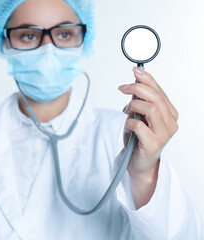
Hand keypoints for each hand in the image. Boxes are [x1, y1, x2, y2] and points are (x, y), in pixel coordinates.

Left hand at [118, 67, 178, 207]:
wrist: (139, 163)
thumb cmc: (139, 139)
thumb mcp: (138, 116)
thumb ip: (139, 102)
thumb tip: (133, 86)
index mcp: (169, 114)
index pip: (159, 91)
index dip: (146, 79)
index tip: (134, 71)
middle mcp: (170, 123)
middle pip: (155, 97)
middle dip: (136, 88)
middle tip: (122, 88)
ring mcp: (164, 134)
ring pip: (150, 109)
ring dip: (133, 106)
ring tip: (126, 111)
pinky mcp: (153, 144)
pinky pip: (139, 125)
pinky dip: (129, 122)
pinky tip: (127, 126)